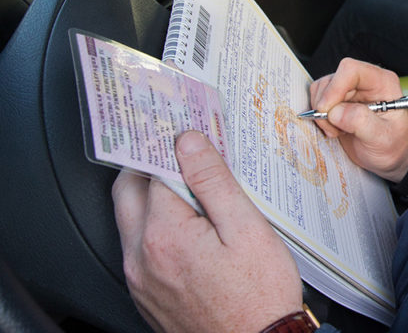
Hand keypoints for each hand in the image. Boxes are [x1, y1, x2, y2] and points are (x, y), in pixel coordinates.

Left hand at [112, 131, 301, 332]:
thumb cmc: (258, 296)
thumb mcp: (246, 228)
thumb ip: (213, 181)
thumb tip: (189, 143)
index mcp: (164, 234)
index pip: (154, 170)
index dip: (172, 146)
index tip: (187, 132)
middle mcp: (141, 257)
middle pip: (128, 191)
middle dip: (149, 165)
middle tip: (180, 152)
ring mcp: (140, 279)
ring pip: (131, 221)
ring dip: (152, 197)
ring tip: (193, 189)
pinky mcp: (146, 295)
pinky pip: (139, 249)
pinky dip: (156, 227)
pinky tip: (190, 228)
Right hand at [309, 57, 407, 182]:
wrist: (388, 157)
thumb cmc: (392, 145)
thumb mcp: (383, 138)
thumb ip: (362, 123)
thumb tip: (336, 112)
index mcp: (382, 82)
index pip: (351, 70)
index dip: (335, 88)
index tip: (328, 111)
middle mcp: (364, 81)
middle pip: (332, 80)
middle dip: (326, 106)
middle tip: (336, 129)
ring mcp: (349, 90)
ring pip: (321, 88)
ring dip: (322, 113)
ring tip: (338, 131)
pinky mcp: (337, 100)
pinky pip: (317, 100)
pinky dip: (320, 117)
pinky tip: (335, 129)